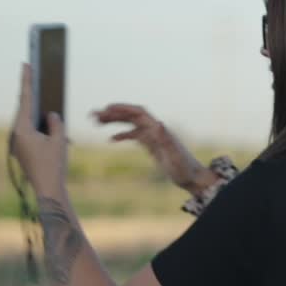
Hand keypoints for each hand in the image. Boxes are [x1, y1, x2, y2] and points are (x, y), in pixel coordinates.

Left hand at [9, 63, 68, 194]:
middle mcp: (16, 135)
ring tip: (45, 95)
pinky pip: (32, 132)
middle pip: (25, 108)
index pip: (25, 99)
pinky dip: (40, 125)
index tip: (26, 64)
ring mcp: (19, 143)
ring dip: (37, 110)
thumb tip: (52, 115)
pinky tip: (49, 120)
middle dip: (32, 93)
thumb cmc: (53, 166)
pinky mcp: (24, 150)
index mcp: (22, 129)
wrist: (48, 191)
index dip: (27, 80)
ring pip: (29, 121)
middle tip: (35, 73)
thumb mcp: (58, 140)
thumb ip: (56, 122)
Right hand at [90, 103, 212, 192]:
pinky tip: (111, 139)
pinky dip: (122, 135)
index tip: (107, 108)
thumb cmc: (184, 168)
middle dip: (113, 114)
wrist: (192, 177)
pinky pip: (134, 136)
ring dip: (114, 122)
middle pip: (131, 116)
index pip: (139, 113)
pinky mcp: (151, 146)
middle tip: (94, 115)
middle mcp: (155, 130)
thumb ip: (167, 139)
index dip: (123, 108)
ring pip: (130, 124)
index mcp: (158, 129)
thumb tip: (159, 123)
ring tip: (97, 122)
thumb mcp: (175, 155)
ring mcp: (152, 137)